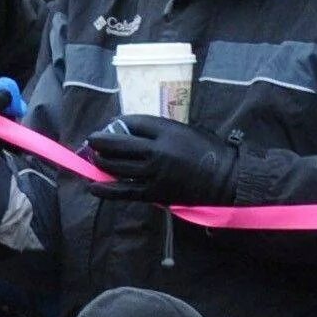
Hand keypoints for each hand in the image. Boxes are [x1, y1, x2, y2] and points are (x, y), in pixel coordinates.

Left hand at [84, 115, 240, 206]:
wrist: (223, 179)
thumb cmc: (207, 151)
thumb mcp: (186, 130)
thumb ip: (161, 130)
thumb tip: (132, 131)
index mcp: (168, 131)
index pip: (134, 122)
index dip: (118, 122)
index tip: (111, 124)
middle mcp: (158, 151)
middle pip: (119, 144)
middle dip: (101, 141)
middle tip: (93, 140)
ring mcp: (153, 173)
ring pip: (117, 167)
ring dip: (101, 162)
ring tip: (94, 159)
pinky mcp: (153, 193)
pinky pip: (123, 191)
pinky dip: (106, 189)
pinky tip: (93, 185)